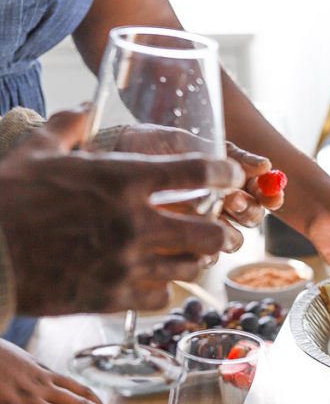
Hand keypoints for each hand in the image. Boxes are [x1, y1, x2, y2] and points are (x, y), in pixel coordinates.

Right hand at [0, 108, 244, 314]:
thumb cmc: (8, 200)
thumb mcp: (37, 152)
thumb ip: (68, 126)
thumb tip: (85, 106)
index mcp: (122, 180)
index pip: (196, 172)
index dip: (225, 174)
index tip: (233, 177)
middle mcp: (135, 223)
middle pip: (210, 231)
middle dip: (227, 230)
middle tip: (229, 229)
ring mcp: (128, 263)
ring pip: (191, 267)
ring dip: (199, 259)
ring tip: (199, 255)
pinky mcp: (114, 296)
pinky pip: (161, 297)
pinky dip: (166, 289)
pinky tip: (160, 282)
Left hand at [115, 126, 283, 249]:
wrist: (110, 154)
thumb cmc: (152, 145)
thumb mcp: (192, 143)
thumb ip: (229, 155)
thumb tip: (265, 166)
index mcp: (225, 181)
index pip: (260, 194)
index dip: (270, 196)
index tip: (271, 195)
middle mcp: (216, 206)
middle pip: (250, 220)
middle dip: (249, 212)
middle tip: (235, 202)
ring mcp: (197, 227)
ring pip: (229, 242)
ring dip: (228, 233)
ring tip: (213, 220)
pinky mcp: (175, 245)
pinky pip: (199, 258)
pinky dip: (202, 252)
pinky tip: (193, 242)